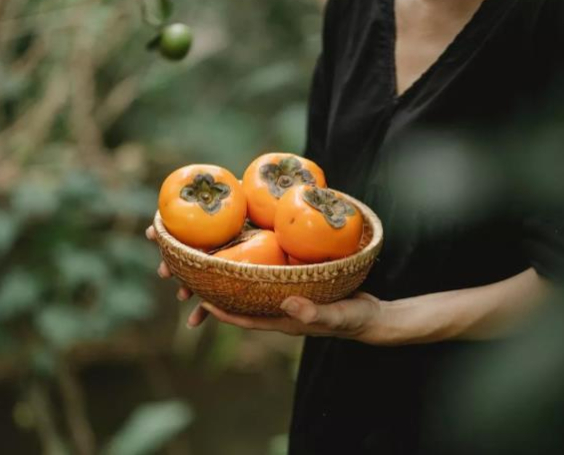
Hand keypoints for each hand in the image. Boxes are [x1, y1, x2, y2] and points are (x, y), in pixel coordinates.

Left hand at [148, 224, 390, 344]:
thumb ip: (313, 312)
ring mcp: (285, 295)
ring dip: (231, 274)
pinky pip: (269, 272)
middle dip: (216, 292)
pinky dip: (256, 262)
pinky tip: (250, 245)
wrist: (369, 315)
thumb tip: (287, 303)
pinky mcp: (295, 281)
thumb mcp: (336, 315)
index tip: (199, 300)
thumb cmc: (353, 319)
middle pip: (240, 301)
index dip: (221, 311)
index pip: (244, 318)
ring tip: (211, 256)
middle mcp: (277, 307)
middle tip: (194, 278)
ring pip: (251, 286)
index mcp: (282, 319)